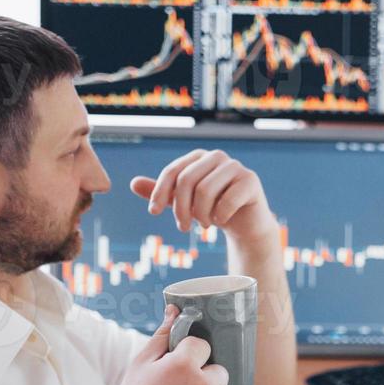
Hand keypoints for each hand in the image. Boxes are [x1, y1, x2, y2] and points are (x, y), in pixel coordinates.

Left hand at [130, 149, 275, 244]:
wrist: (245, 223)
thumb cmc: (213, 209)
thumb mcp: (184, 202)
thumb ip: (163, 192)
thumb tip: (133, 183)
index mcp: (198, 157)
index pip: (172, 171)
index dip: (159, 192)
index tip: (153, 213)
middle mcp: (216, 156)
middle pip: (187, 181)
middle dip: (181, 208)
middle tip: (183, 227)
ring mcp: (235, 167)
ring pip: (205, 190)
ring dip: (201, 214)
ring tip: (204, 224)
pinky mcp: (250, 180)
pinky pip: (227, 200)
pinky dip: (219, 216)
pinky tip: (220, 221)